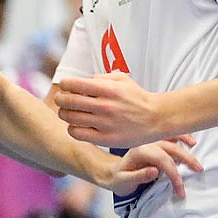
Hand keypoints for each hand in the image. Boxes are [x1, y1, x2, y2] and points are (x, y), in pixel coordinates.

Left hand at [54, 72, 174, 146]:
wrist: (156, 118)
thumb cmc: (136, 98)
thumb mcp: (122, 79)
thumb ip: (100, 77)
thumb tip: (80, 82)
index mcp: (108, 89)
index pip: (74, 84)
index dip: (65, 85)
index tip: (65, 86)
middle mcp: (105, 106)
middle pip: (69, 101)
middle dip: (60, 99)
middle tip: (61, 100)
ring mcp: (105, 124)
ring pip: (70, 118)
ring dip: (64, 113)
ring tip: (68, 112)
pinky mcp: (105, 139)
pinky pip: (77, 133)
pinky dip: (72, 128)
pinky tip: (76, 125)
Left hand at [105, 136, 202, 197]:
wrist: (112, 173)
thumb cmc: (119, 178)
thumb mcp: (124, 181)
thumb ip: (139, 176)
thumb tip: (155, 171)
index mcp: (140, 151)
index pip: (163, 160)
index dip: (174, 175)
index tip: (180, 189)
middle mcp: (146, 143)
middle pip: (171, 147)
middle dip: (187, 158)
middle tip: (199, 169)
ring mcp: (151, 141)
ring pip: (172, 138)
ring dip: (185, 141)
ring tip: (196, 146)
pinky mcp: (154, 142)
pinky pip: (169, 136)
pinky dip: (180, 136)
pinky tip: (189, 140)